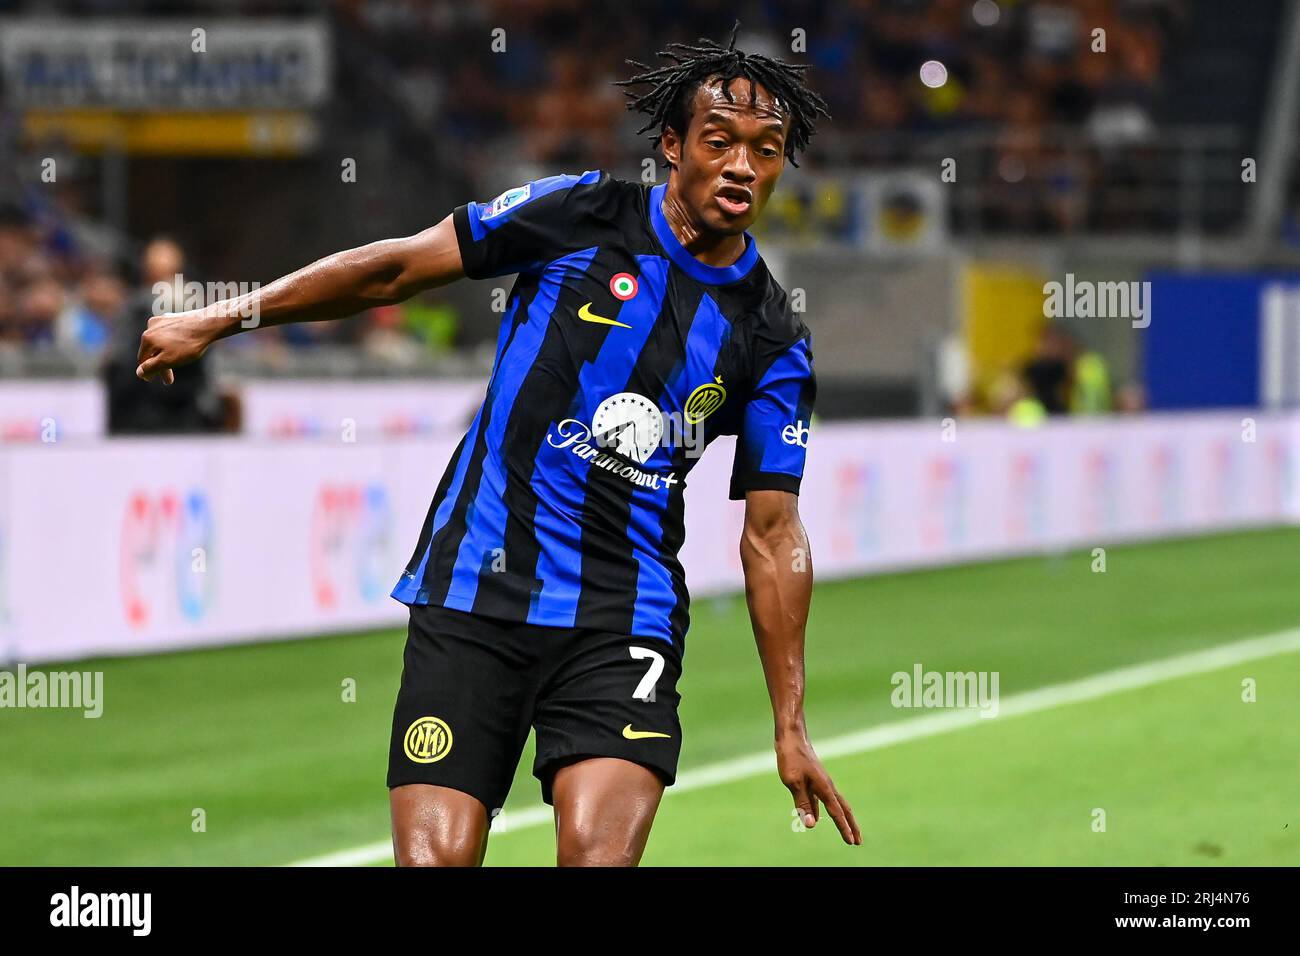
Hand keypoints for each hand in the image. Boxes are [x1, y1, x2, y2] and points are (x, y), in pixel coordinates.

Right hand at [136, 312, 213, 383]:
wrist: (207, 324)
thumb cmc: (188, 344)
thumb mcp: (168, 360)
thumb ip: (151, 367)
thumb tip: (139, 373)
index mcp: (147, 338)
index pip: (143, 360)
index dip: (151, 372)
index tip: (162, 380)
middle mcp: (150, 327)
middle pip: (151, 351)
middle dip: (161, 365)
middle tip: (169, 380)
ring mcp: (161, 320)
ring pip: (160, 342)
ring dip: (166, 354)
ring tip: (178, 362)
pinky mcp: (172, 317)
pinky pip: (168, 334)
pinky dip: (172, 343)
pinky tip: (182, 347)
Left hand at [777, 730, 861, 845]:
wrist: (792, 738)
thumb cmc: (792, 759)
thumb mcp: (794, 783)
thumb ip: (802, 804)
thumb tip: (812, 826)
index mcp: (824, 788)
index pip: (837, 813)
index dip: (844, 828)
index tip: (852, 842)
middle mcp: (827, 786)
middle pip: (843, 809)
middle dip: (851, 825)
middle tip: (858, 841)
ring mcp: (821, 782)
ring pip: (835, 804)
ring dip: (840, 818)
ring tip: (846, 831)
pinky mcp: (814, 780)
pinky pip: (821, 799)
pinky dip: (823, 810)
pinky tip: (818, 817)